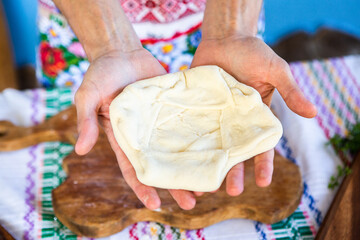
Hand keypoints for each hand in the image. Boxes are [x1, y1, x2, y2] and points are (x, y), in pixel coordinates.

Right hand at [75, 49, 196, 209]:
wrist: (121, 51)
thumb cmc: (100, 74)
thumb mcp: (88, 96)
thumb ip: (85, 121)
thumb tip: (80, 150)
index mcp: (124, 138)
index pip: (134, 169)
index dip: (143, 187)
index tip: (155, 205)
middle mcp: (145, 135)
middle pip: (162, 165)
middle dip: (174, 185)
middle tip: (191, 202)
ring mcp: (161, 122)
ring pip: (178, 150)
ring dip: (191, 166)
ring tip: (209, 183)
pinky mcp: (174, 107)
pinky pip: (187, 125)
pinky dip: (199, 138)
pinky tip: (215, 149)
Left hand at [191, 36, 316, 195]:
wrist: (225, 37)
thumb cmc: (254, 52)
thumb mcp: (276, 71)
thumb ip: (291, 92)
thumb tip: (313, 114)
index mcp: (255, 117)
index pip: (261, 145)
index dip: (263, 164)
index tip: (264, 183)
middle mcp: (234, 121)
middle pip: (234, 151)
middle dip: (234, 172)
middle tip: (231, 191)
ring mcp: (214, 116)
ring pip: (212, 145)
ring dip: (210, 163)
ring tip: (204, 184)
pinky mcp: (197, 108)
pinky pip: (192, 129)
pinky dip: (189, 144)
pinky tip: (184, 159)